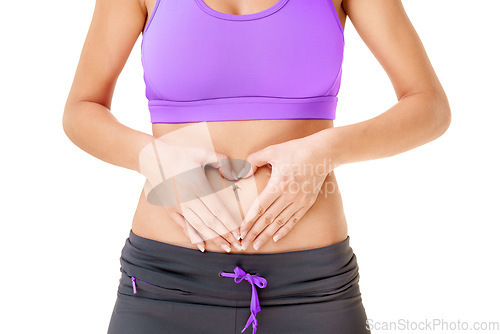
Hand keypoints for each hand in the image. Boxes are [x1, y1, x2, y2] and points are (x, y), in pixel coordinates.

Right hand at [138, 136, 241, 252]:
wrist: (152, 158)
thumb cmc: (180, 154)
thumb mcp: (203, 153)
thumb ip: (223, 162)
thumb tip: (239, 174)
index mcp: (198, 187)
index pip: (218, 210)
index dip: (229, 223)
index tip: (239, 232)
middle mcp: (188, 200)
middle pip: (210, 222)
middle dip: (225, 235)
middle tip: (238, 244)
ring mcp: (178, 207)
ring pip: (198, 227)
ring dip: (213, 238)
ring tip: (226, 247)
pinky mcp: (169, 210)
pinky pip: (183, 226)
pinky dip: (193, 237)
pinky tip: (202, 245)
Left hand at [237, 133, 335, 250]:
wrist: (322, 153)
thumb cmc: (296, 150)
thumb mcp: (272, 150)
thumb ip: (254, 160)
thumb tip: (242, 171)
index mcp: (278, 185)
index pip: (259, 208)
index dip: (249, 221)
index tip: (241, 231)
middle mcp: (289, 196)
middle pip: (268, 219)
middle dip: (254, 232)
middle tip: (244, 243)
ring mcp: (300, 201)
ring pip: (280, 222)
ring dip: (267, 235)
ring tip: (257, 244)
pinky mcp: (308, 202)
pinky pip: (294, 220)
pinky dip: (284, 230)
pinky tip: (276, 238)